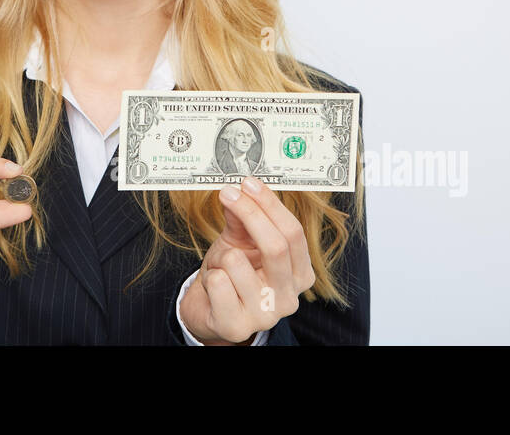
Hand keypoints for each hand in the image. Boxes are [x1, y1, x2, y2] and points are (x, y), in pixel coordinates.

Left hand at [179, 176, 316, 344]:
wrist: (209, 310)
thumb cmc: (231, 274)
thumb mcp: (240, 242)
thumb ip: (242, 219)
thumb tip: (239, 191)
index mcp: (299, 274)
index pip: (293, 233)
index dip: (270, 205)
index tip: (249, 183)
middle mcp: (289, 297)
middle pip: (276, 246)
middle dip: (250, 214)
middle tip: (228, 193)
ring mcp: (265, 315)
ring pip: (238, 263)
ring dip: (223, 256)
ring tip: (222, 267)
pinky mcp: (237, 326)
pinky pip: (218, 283)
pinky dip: (210, 276)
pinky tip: (214, 287)